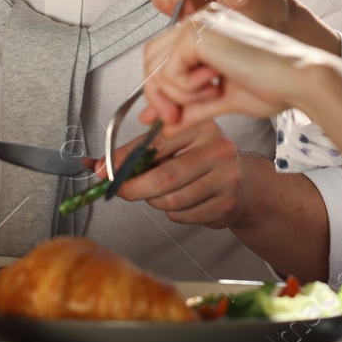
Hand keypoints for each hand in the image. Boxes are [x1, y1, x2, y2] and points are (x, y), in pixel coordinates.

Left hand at [92, 119, 249, 228]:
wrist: (242, 182)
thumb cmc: (200, 160)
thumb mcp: (175, 145)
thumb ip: (140, 151)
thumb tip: (100, 166)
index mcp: (201, 126)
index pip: (156, 143)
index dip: (125, 158)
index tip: (102, 170)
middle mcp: (219, 149)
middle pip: (165, 177)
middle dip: (134, 188)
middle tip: (119, 190)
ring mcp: (227, 177)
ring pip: (172, 200)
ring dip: (155, 201)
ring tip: (160, 192)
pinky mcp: (227, 203)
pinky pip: (183, 215)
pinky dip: (173, 213)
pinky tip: (182, 201)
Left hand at [140, 6, 325, 129]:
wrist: (299, 80)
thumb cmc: (274, 86)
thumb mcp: (220, 100)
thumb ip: (188, 108)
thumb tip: (158, 123)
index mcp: (206, 32)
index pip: (162, 59)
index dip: (160, 92)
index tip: (172, 118)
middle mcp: (200, 21)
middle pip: (151, 60)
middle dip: (160, 96)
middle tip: (177, 117)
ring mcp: (198, 23)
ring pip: (157, 67)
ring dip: (179, 95)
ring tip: (213, 93)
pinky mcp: (198, 33)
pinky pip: (168, 70)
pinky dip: (185, 88)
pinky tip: (215, 84)